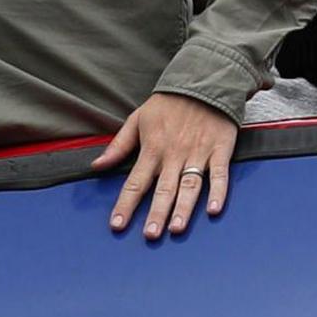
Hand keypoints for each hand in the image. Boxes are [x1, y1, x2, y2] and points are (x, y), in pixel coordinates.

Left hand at [93, 92, 238, 238]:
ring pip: (189, 185)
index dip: (126, 205)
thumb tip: (97, 166)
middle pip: (163, 189)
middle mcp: (174, 154)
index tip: (117, 225)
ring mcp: (198, 153)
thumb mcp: (137, 119)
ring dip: (183, 208)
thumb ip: (118, 146)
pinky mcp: (219, 150)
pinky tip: (213, 210)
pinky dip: (218, 192)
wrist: (203, 82)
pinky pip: (219, 174)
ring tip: (177, 229)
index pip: (135, 182)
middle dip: (156, 214)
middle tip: (150, 235)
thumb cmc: (168, 103)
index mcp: (152, 148)